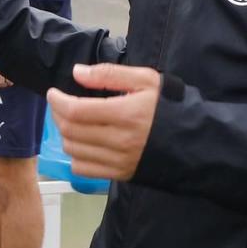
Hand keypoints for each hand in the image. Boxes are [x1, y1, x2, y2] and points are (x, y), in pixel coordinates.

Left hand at [47, 63, 163, 181]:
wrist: (193, 140)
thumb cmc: (167, 106)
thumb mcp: (146, 80)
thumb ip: (110, 74)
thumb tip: (78, 73)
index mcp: (125, 114)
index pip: (77, 111)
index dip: (58, 101)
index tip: (53, 93)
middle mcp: (119, 140)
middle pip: (71, 130)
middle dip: (58, 115)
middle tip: (60, 104)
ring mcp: (118, 161)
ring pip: (74, 150)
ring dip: (65, 134)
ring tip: (71, 122)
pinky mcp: (119, 174)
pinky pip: (83, 169)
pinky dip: (75, 156)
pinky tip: (82, 143)